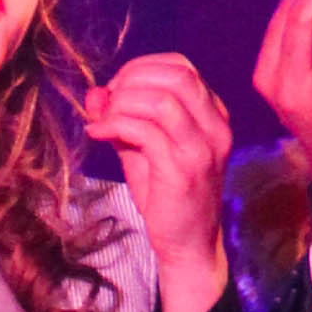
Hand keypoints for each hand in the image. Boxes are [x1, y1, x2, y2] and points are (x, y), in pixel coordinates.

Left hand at [84, 52, 233, 311]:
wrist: (187, 244)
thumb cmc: (167, 195)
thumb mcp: (144, 148)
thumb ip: (123, 117)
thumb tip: (95, 93)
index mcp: (213, 115)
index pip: (182, 67)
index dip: (141, 69)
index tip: (115, 88)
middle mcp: (216, 127)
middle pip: (176, 76)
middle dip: (132, 80)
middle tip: (106, 102)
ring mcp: (202, 149)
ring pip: (161, 100)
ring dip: (122, 104)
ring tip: (102, 120)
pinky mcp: (183, 171)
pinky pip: (145, 131)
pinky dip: (115, 125)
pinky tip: (98, 134)